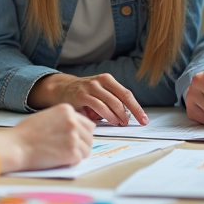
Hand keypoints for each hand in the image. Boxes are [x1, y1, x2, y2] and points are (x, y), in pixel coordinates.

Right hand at [0, 104, 94, 172]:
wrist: (16, 146)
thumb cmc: (26, 133)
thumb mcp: (47, 116)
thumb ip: (64, 120)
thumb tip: (79, 128)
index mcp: (67, 110)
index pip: (88, 124)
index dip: (81, 134)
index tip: (71, 140)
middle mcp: (73, 122)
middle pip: (89, 137)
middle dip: (81, 145)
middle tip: (66, 149)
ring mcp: (74, 137)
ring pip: (87, 149)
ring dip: (77, 154)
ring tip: (61, 155)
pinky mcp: (72, 152)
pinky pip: (79, 159)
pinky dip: (70, 162)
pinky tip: (58, 159)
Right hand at [27, 72, 147, 126]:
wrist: (59, 89)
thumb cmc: (82, 95)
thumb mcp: (99, 95)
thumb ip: (111, 103)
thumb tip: (127, 117)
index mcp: (107, 80)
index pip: (127, 94)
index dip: (137, 108)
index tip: (144, 119)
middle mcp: (100, 81)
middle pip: (122, 98)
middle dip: (131, 113)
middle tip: (132, 124)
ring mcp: (90, 87)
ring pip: (112, 102)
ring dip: (119, 115)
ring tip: (122, 123)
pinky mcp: (81, 95)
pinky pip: (99, 106)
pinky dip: (107, 116)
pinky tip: (111, 121)